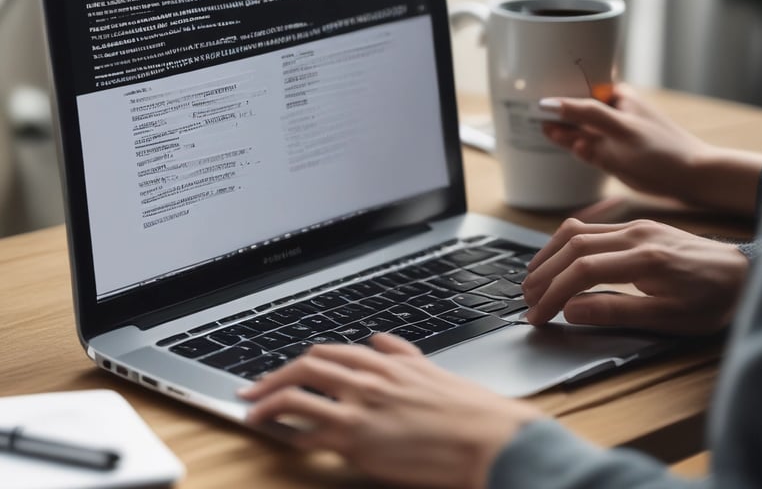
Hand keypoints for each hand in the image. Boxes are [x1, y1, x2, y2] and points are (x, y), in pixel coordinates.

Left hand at [240, 334, 542, 488]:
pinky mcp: (358, 439)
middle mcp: (368, 378)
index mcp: (385, 361)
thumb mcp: (433, 369)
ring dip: (268, 405)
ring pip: (297, 395)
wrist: (490, 438)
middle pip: (305, 367)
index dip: (298, 362)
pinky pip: (309, 433)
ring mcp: (360, 407)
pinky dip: (291, 436)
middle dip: (271, 378)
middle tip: (252, 391)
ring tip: (253, 416)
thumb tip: (379, 339)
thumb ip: (402, 352)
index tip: (283, 372)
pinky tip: (284, 441)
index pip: (328, 352)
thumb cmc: (468, 409)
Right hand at [523, 218, 748, 333]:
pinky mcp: (634, 225)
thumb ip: (616, 312)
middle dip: (543, 274)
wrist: (744, 273)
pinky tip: (555, 259)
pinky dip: (563, 243)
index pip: (583, 271)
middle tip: (527, 299)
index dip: (554, 293)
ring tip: (532, 280)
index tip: (538, 315)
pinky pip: (588, 226)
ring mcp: (634, 226)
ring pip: (575, 230)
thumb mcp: (670, 319)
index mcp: (646, 259)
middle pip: (572, 246)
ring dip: (548, 255)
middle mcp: (636, 234)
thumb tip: (571, 311)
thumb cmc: (712, 300)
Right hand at [540, 84, 761, 215]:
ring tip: (532, 125)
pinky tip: (555, 141)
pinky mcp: (609, 155)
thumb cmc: (662, 150)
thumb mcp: (619, 129)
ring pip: (575, 128)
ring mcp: (609, 134)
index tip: (526, 89)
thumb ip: (584, 114)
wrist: (691, 180)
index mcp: (616, 97)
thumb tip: (548, 103)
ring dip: (557, 129)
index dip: (553, 87)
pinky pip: (582, 146)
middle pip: (572, 107)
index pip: (577, 86)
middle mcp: (611, 112)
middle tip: (521, 108)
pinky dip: (568, 145)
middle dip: (550, 109)